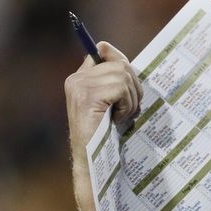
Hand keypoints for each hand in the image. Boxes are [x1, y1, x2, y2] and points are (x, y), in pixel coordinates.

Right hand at [64, 41, 141, 172]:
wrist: (92, 159)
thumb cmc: (105, 134)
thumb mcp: (110, 104)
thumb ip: (113, 83)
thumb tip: (119, 58)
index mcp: (79, 78)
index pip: (103, 51)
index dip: (119, 59)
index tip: (127, 74)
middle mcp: (76, 79)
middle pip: (120, 64)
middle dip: (134, 87)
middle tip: (129, 108)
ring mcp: (80, 86)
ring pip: (123, 76)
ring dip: (131, 99)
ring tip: (122, 116)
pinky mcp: (88, 96)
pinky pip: (121, 88)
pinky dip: (126, 105)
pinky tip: (117, 119)